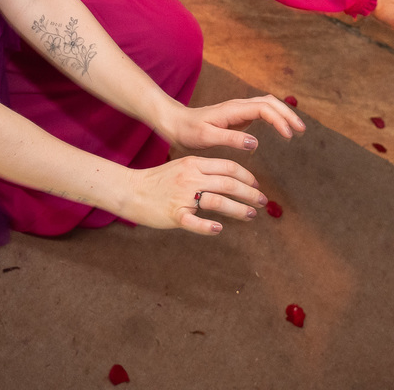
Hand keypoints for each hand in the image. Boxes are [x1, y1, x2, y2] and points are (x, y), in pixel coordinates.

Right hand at [123, 156, 267, 234]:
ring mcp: (182, 196)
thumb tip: (229, 179)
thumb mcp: (181, 167)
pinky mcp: (174, 214)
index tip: (256, 186)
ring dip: (238, 210)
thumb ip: (203, 171)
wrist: (131, 190)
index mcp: (193, 164)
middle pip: (228, 184)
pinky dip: (209, 227)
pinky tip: (219, 230)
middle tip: (262, 202)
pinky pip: (195, 222)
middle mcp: (190, 178)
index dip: (247, 177)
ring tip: (250, 215)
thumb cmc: (158, 181)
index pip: (228, 167)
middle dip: (250, 194)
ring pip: (218, 202)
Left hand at [161, 95, 305, 151]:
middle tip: (301, 131)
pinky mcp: (238, 117)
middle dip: (288, 114)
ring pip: (267, 105)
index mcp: (232, 110)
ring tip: (296, 130)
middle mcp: (238, 106)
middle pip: (270, 102)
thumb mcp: (206, 137)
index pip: (264, 108)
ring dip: (283, 114)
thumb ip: (230, 139)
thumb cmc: (188, 131)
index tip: (289, 135)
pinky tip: (281, 129)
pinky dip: (275, 117)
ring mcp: (238, 110)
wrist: (175, 123)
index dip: (280, 120)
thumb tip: (255, 142)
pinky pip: (262, 112)